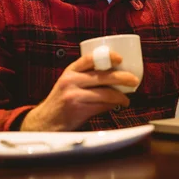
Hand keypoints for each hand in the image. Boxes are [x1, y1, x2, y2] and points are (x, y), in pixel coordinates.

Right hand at [20, 52, 138, 130]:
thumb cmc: (61, 101)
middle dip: (122, 77)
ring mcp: (74, 95)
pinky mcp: (78, 109)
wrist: (44, 122)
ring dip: (120, 96)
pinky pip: (101, 106)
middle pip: (102, 76)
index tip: (120, 58)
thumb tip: (116, 78)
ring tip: (126, 99)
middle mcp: (71, 81)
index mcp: (70, 71)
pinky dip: (112, 106)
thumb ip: (86, 78)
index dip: (107, 56)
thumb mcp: (69, 83)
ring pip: (105, 93)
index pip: (89, 58)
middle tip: (134, 80)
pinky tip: (117, 106)